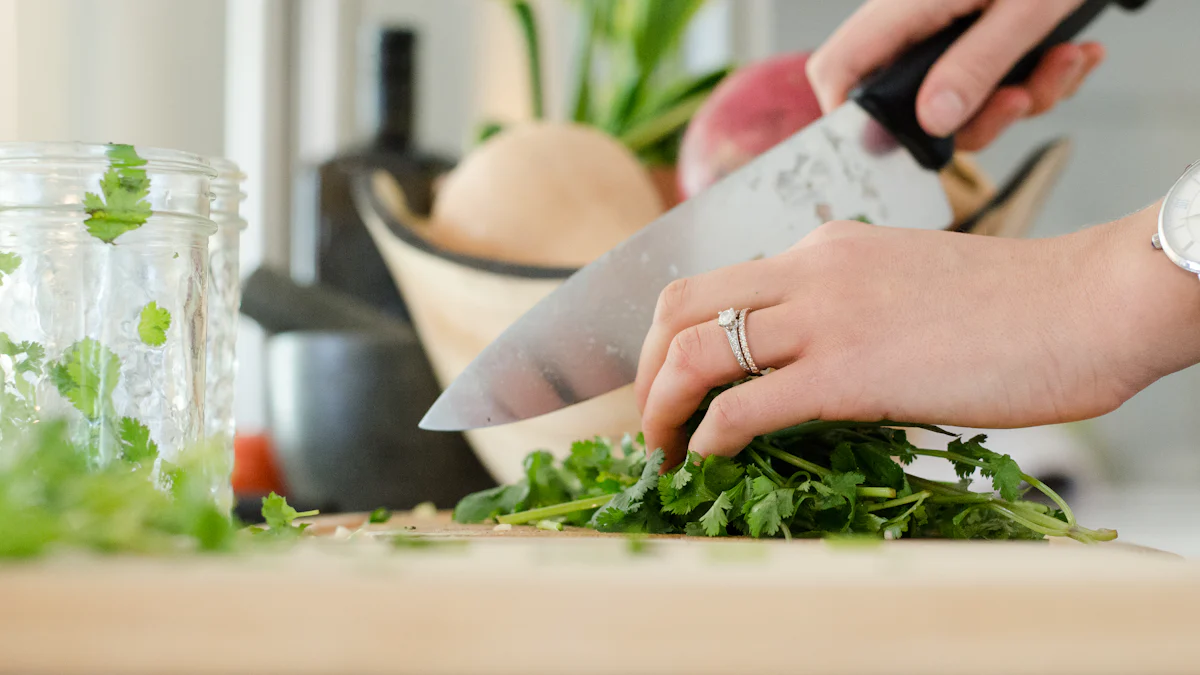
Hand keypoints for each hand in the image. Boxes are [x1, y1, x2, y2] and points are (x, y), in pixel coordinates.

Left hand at [634, 202, 1199, 467]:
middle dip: (644, 370)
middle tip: (649, 420)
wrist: (1085, 305)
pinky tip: (709, 459)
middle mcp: (809, 270)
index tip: (669, 383)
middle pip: (678, 307)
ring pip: (695, 353)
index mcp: (822, 249)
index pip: (712, 283)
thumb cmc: (1012, 307)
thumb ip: (844, 308)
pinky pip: (745, 407)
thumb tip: (803, 364)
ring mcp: (825, 318)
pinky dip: (708, 437)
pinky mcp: (848, 373)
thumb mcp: (904, 283)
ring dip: (661, 409)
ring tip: (663, 452)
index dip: (670, 336)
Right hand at [806, 0, 1105, 150]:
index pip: (839, 70)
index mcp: (905, 7)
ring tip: (1066, 61)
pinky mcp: (976, 32)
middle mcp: (914, 21)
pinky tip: (1071, 52)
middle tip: (1021, 99)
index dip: (850, 118)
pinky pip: (991, 78)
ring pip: (960, 98)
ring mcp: (945, 28)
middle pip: (910, 101)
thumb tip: (934, 122)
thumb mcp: (1023, 10)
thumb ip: (975, 66)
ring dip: (1022, 95)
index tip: (895, 148)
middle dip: (978, 117)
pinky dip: (1036, 76)